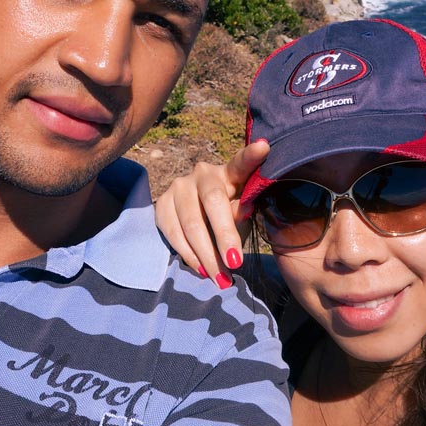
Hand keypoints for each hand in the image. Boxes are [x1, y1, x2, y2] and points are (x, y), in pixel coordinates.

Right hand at [155, 139, 269, 286]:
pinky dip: (188, 254)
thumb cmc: (228, 215)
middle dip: (224, 236)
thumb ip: (241, 212)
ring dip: (206, 255)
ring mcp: (178, 186)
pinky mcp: (161, 203)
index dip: (251, 156)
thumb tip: (240, 210)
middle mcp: (202, 173)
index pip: (241, 163)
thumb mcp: (241, 214)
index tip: (264, 147)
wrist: (195, 218)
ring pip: (191, 223)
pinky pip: (172, 233)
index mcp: (229, 173)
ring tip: (221, 278)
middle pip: (213, 202)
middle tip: (235, 263)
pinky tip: (201, 269)